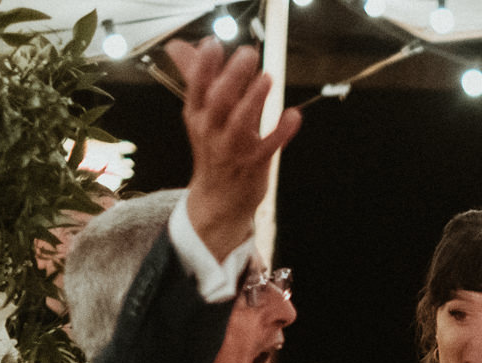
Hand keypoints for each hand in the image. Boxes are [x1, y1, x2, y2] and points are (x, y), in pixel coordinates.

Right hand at [168, 39, 300, 260]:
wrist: (218, 200)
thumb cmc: (213, 148)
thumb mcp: (201, 117)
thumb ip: (200, 81)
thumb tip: (186, 46)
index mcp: (197, 116)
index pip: (196, 88)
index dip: (203, 66)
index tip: (212, 43)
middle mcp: (211, 131)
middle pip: (218, 100)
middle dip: (232, 76)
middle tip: (248, 53)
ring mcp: (232, 149)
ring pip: (241, 123)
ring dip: (254, 100)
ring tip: (267, 78)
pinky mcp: (254, 165)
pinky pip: (268, 147)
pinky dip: (282, 132)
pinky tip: (294, 115)